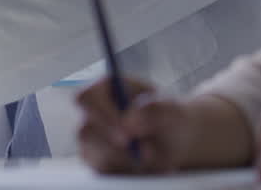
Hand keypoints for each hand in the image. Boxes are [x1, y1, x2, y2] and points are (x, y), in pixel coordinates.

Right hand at [77, 76, 193, 173]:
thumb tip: (129, 122)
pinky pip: (103, 171)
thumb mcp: (171, 109)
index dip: (101, 113)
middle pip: (84, 130)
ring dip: (124, 159)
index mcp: (106, 88)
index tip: (125, 131)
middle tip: (139, 153)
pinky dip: (125, 170)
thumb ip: (153, 110)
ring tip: (152, 154)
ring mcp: (92, 139)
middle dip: (112, 144)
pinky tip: (144, 164)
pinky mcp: (96, 161)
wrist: (176, 141)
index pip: (88, 97)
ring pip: (94, 155)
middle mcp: (92, 113)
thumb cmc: (171, 118)